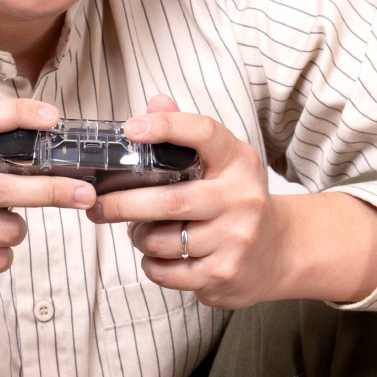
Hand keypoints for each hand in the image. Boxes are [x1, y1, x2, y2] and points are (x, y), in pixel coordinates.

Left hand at [91, 96, 376, 308]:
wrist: (280, 251)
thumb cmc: (236, 201)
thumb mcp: (223, 163)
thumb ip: (186, 135)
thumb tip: (154, 103)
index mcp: (238, 162)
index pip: (203, 133)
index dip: (166, 127)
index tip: (131, 128)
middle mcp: (241, 198)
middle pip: (168, 200)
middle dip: (122, 204)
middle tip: (97, 204)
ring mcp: (235, 239)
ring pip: (161, 240)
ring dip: (139, 236)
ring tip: (140, 230)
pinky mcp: (224, 274)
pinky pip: (165, 270)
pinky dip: (151, 263)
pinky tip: (159, 255)